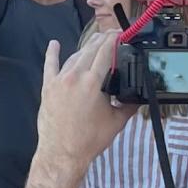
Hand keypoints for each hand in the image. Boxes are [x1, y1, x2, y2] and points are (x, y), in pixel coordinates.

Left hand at [36, 32, 136, 174]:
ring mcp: (59, 81)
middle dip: (101, 40)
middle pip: (90, 50)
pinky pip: (50, 66)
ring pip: (74, 57)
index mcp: (92, 82)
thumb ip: (129, 105)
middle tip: (111, 35)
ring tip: (94, 43)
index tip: (120, 34)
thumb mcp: (116, 121)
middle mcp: (74, 77)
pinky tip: (54, 44)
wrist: (62, 154)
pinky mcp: (48, 88)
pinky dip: (52, 54)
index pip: (105, 52)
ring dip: (85, 48)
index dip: (114, 40)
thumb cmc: (88, 140)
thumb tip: (139, 98)